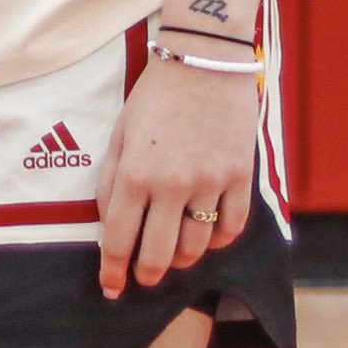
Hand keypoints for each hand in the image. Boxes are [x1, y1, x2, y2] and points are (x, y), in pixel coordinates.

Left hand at [94, 56, 254, 297]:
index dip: (112, 268)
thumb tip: (107, 220)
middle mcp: (172, 183)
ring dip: (182, 258)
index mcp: (136, 170)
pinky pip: (231, 227)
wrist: (204, 59)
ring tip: (174, 256)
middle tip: (143, 280)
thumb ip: (113, 176)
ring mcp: (210, 182)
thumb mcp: (122, 130)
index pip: (119, 236)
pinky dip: (218, 240)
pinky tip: (207, 237)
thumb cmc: (156, 94)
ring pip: (196, 246)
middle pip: (158, 254)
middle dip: (147, 274)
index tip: (111, 288)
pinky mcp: (240, 177)